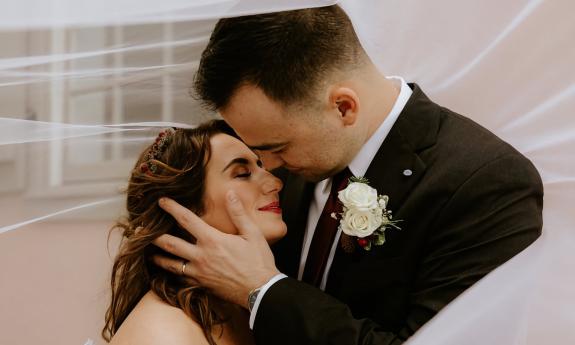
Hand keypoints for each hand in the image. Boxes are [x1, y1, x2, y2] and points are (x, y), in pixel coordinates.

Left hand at [152, 190, 279, 308]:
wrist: (260, 291)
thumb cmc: (259, 261)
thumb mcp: (252, 233)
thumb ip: (238, 213)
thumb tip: (230, 194)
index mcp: (212, 240)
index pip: (186, 220)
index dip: (172, 208)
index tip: (161, 201)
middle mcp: (201, 256)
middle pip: (170, 243)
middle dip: (153, 235)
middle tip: (140, 230)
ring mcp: (199, 272)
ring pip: (170, 263)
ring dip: (157, 256)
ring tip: (147, 252)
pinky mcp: (201, 285)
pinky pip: (180, 278)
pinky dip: (171, 274)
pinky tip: (167, 271)